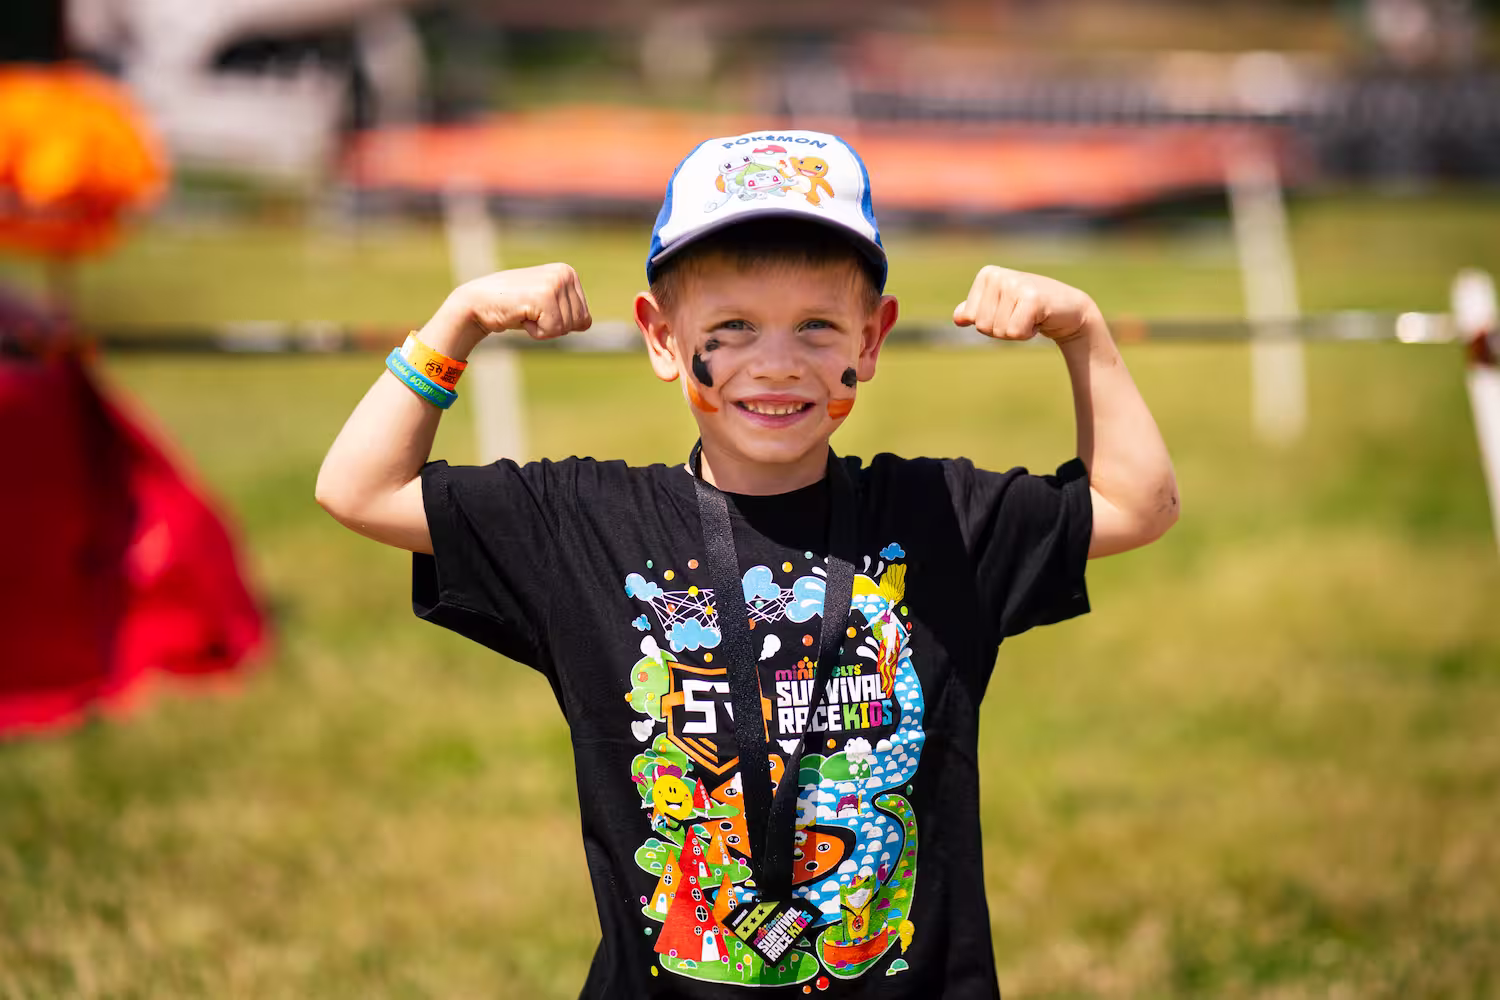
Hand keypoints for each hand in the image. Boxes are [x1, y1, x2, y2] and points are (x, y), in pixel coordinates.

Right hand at [453, 262, 592, 341]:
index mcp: (568, 273)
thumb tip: (586, 323)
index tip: (538, 311)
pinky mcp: (545, 295)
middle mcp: (565, 273)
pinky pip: (553, 330)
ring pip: (566, 329)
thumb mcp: (547, 306)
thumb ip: (568, 311)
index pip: (584, 319)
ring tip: (524, 312)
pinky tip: (521, 315)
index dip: (560, 325)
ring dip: (543, 329)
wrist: (477, 303)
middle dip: (553, 327)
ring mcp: (555, 282)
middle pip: (578, 324)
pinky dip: (536, 332)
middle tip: (530, 312)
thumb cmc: (512, 307)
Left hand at [953, 266, 1096, 342]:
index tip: (1009, 311)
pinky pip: (1014, 332)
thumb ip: (976, 311)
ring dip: (1016, 331)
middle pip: (982, 326)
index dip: (989, 323)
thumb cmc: (1031, 309)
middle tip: (1021, 315)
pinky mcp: (1031, 298)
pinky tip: (1039, 319)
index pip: (969, 317)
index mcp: (987, 275)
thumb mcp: (1000, 307)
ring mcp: (1015, 284)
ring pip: (998, 331)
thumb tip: (958, 318)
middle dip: (1002, 330)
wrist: (1069, 310)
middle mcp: (998, 275)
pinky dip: (1027, 334)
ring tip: (1031, 316)